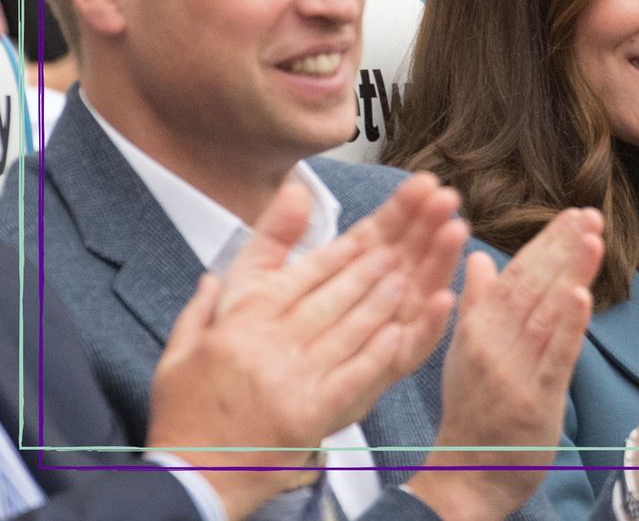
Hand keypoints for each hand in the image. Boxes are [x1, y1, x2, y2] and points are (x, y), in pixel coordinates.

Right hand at [148, 175, 465, 518]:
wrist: (193, 472)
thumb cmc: (198, 398)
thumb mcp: (202, 325)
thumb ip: (250, 261)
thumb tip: (291, 196)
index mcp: (247, 315)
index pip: (309, 271)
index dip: (351, 247)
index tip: (381, 227)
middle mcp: (270, 341)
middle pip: (338, 291)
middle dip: (381, 260)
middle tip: (412, 239)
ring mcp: (293, 378)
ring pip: (351, 327)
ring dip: (387, 298)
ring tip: (414, 273)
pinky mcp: (310, 414)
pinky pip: (352, 376)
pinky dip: (378, 351)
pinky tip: (400, 329)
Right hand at [406, 208, 604, 520]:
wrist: (465, 476)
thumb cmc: (469, 414)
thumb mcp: (461, 353)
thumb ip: (475, 304)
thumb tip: (479, 258)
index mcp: (477, 327)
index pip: (515, 274)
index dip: (545, 242)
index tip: (571, 214)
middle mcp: (492, 342)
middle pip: (531, 285)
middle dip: (562, 246)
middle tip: (589, 213)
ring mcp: (513, 371)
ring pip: (545, 312)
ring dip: (571, 271)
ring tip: (593, 237)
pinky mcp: (534, 400)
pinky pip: (554, 357)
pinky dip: (568, 324)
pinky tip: (583, 294)